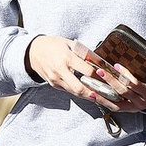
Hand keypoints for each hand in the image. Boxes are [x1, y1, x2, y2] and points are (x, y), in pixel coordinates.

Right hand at [26, 36, 145, 110]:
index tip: (113, 80)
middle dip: (97, 95)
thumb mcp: (68, 43)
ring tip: (108, 102)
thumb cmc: (53, 45)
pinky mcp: (55, 85)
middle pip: (80, 88)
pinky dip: (84, 94)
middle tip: (112, 100)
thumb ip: (83, 53)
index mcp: (66, 58)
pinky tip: (95, 97)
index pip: (86, 71)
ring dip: (93, 98)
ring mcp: (56, 81)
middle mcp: (60, 72)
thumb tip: (100, 61)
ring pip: (76, 93)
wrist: (32, 52)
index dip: (100, 77)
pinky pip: (71, 91)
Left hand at [89, 62, 145, 111]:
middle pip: (123, 92)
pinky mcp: (128, 110)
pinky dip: (103, 101)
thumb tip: (133, 49)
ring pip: (116, 103)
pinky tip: (94, 95)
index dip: (125, 75)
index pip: (135, 84)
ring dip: (103, 94)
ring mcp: (134, 108)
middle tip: (100, 71)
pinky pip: (114, 107)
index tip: (116, 66)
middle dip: (111, 81)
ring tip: (92, 85)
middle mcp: (142, 102)